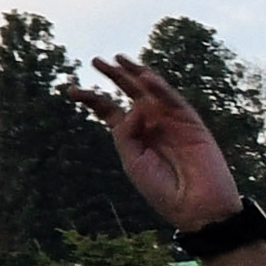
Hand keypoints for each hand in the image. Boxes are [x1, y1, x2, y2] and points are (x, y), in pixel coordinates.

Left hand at [85, 54, 244, 236]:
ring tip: (119, 59)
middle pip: (130, 94)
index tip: (71, 91)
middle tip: (96, 61)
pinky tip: (146, 78)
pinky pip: (174, 101)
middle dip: (114, 76)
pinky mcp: (192, 124)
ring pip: (152, 91)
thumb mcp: (133, 162)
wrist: (195, 206)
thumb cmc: (162, 189)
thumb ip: (126, 134)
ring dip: (136, 74)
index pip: (110, 110)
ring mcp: (172, 122)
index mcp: (134, 135)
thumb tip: (131, 108)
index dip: (93, 99)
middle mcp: (152, 124)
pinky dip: (161, 88)